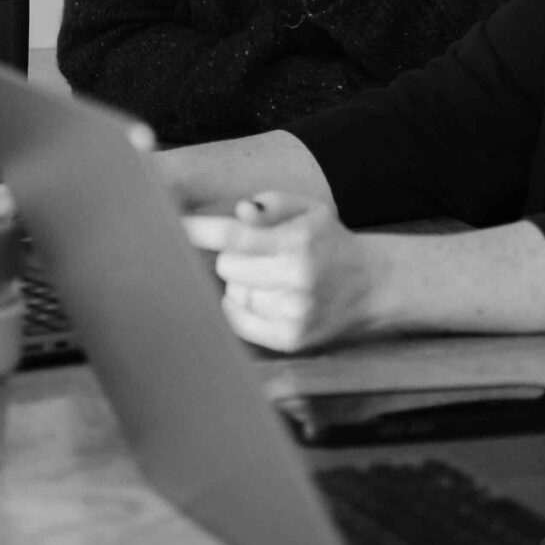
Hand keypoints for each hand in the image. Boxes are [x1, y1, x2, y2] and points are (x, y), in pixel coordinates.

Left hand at [183, 191, 385, 352]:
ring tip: (272, 278)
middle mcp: (296, 279)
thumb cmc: (331, 242)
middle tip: (259, 255)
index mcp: (299, 242)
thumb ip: (272, 203)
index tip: (171, 225)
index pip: (235, 236)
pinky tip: (265, 297)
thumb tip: (240, 211)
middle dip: (234, 257)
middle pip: (227, 266)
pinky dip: (242, 307)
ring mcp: (293, 314)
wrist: (374, 286)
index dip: (198, 230)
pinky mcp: (290, 340)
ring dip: (242, 283)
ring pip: (232, 293)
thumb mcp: (310, 210)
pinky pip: (239, 321)